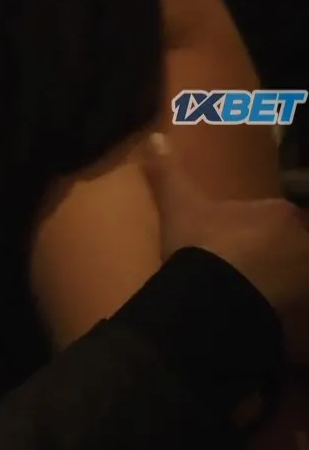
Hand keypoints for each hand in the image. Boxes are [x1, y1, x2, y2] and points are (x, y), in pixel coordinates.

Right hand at [142, 133, 308, 365]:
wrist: (214, 297)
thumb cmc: (202, 246)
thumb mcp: (179, 207)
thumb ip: (169, 172)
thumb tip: (155, 136)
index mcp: (280, 212)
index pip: (281, 216)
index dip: (262, 227)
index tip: (240, 239)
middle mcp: (303, 240)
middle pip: (297, 244)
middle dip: (280, 253)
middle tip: (250, 267)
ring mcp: (306, 277)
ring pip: (298, 272)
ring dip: (285, 279)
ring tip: (260, 294)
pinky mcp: (304, 309)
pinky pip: (298, 304)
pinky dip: (289, 306)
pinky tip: (267, 313)